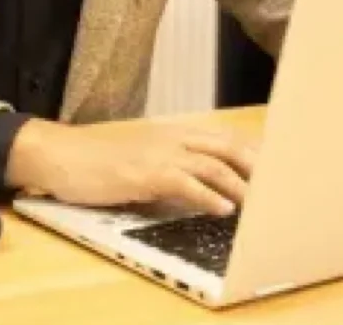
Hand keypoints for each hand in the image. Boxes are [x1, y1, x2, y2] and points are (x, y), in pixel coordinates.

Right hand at [5, 116, 256, 215]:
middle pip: (226, 146)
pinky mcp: (144, 172)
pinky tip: (224, 209)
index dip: (252, 153)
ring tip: (262, 204)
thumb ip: (171, 167)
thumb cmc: (97, 161)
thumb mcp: (141, 159)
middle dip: (257, 166)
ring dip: (240, 184)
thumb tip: (200, 187)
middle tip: (282, 186)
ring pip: (211, 164)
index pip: (222, 139)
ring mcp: (157, 153)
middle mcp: (170, 138)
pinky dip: (208, 195)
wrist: (60, 155)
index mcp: (171, 134)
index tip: (277, 168)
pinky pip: (184, 182)